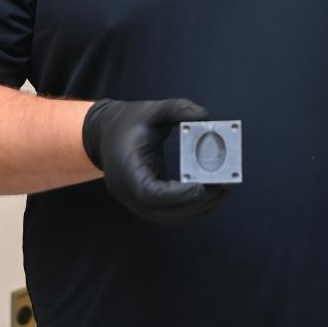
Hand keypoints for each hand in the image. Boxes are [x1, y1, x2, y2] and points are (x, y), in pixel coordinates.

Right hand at [82, 98, 227, 224]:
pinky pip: (167, 213)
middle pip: (160, 212)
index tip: (201, 187)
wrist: (106, 132)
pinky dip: (189, 209)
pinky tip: (210, 196)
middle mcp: (126, 190)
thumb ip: (178, 109)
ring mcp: (133, 199)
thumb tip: (205, 116)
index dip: (176, 195)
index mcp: (125, 167)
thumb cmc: (129, 120)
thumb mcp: (152, 109)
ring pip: (165, 217)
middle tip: (221, 189)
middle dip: (193, 205)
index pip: (148, 193)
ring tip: (221, 192)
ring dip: (195, 210)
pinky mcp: (143, 201)